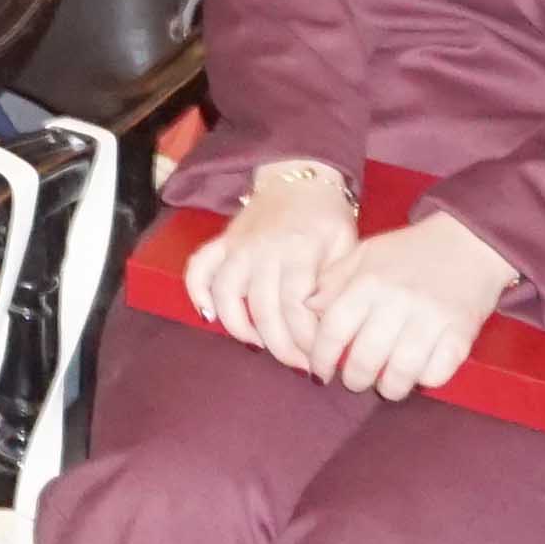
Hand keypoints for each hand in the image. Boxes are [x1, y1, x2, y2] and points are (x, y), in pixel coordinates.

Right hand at [183, 167, 361, 355]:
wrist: (300, 177)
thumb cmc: (328, 218)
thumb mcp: (346, 246)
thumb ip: (335, 284)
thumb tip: (323, 322)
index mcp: (299, 250)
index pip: (295, 308)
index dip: (305, 341)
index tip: (320, 360)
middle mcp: (263, 250)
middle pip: (262, 309)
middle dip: (280, 347)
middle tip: (299, 365)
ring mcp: (238, 245)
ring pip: (227, 294)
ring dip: (240, 327)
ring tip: (260, 345)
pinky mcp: (221, 242)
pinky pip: (199, 267)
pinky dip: (197, 292)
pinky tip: (209, 316)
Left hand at [292, 216, 518, 399]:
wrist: (470, 241)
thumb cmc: (411, 250)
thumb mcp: (366, 253)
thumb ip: (334, 280)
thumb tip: (308, 308)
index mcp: (369, 281)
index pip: (333, 329)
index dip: (321, 357)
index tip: (321, 371)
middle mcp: (397, 301)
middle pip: (364, 359)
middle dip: (355, 379)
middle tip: (355, 380)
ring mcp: (431, 319)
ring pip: (400, 373)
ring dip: (389, 387)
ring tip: (385, 383)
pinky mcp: (461, 333)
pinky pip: (436, 373)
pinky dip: (425, 380)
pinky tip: (418, 372)